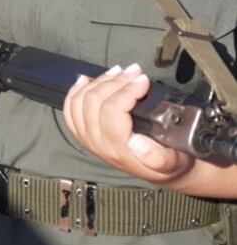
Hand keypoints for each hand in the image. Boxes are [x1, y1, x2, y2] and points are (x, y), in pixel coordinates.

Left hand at [63, 63, 195, 184]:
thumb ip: (158, 157)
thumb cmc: (168, 163)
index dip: (126, 90)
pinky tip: (87, 80)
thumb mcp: (173, 163)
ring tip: (118, 72)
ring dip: (98, 81)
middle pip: (94, 101)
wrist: (161, 173)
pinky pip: (70, 108)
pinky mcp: (82, 133)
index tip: (143, 80)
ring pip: (80, 101)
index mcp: (118, 148)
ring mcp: (87, 137)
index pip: (111, 110)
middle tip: (133, 72)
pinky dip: (76, 91)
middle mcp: (97, 143)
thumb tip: (136, 141)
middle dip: (114, 81)